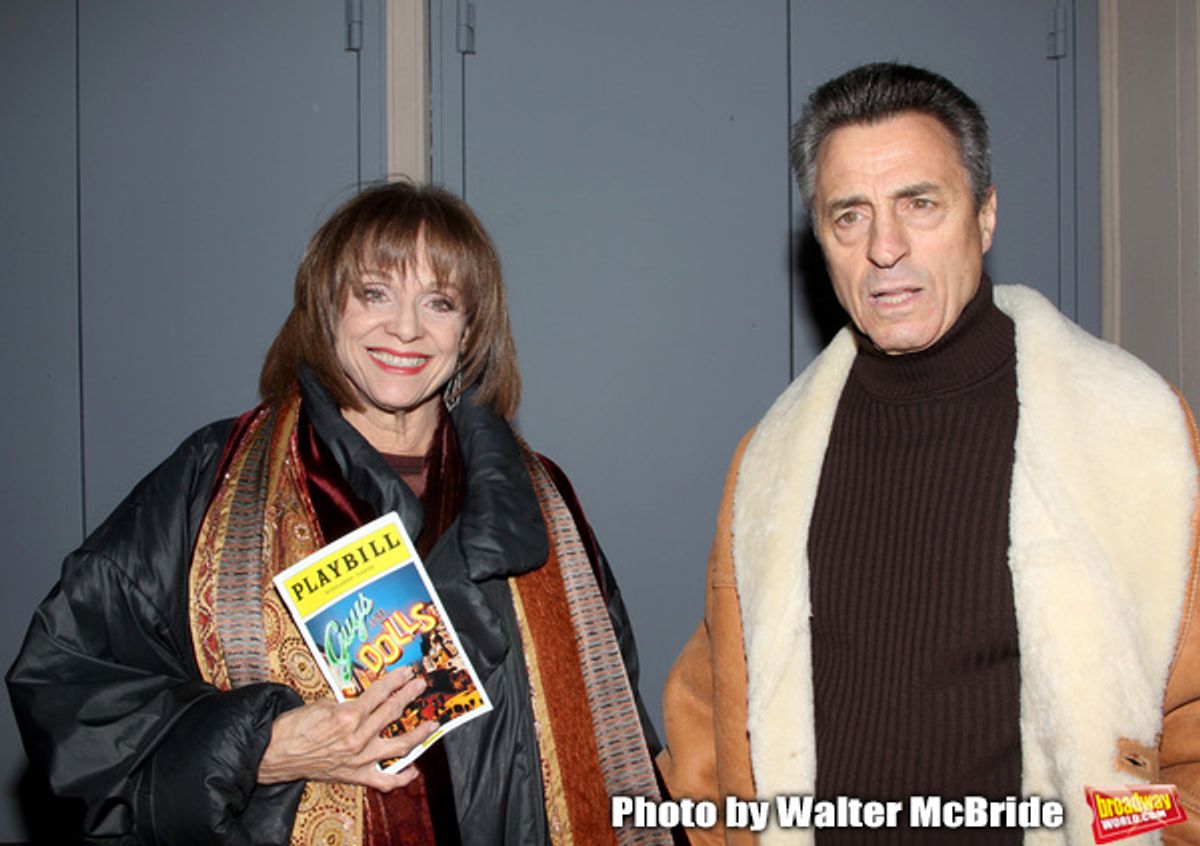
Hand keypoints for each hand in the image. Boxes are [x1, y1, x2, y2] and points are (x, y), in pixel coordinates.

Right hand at [257, 667, 437, 790]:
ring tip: (431, 724)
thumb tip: (361, 701)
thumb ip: (346, 702)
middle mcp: (358, 737)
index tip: (408, 673)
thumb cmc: (292, 728)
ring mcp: (359, 758)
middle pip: (392, 712)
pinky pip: (384, 780)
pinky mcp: (354, 774)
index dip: (396, 681)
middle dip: (410, 696)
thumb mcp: (321, 704)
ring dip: (418, 734)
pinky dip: (401, 778)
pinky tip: (414, 771)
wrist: (274, 754)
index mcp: (349, 715)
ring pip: (399, 746)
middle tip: (420, 686)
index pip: (380, 693)